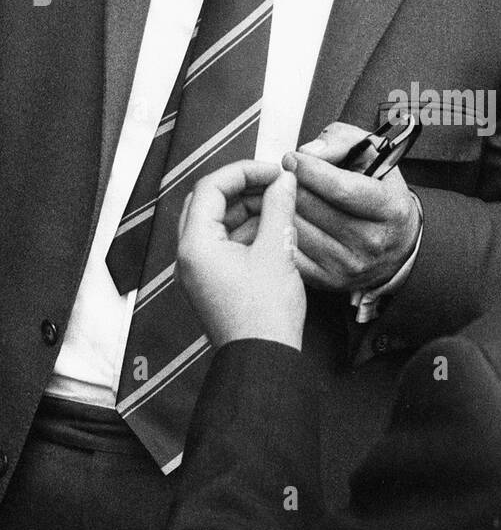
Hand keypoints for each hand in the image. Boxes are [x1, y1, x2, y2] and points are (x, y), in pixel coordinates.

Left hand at [176, 158, 306, 349]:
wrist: (263, 357)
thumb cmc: (265, 314)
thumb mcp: (276, 250)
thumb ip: (278, 207)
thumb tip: (283, 181)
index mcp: (196, 244)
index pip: (211, 187)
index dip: (244, 171)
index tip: (273, 172)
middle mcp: (189, 256)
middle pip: (208, 202)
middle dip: (243, 189)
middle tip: (274, 184)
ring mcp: (198, 271)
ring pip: (216, 223)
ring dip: (246, 210)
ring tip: (279, 206)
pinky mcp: (211, 283)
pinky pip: (222, 245)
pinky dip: (245, 231)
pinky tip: (273, 230)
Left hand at [286, 122, 420, 292]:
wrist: (398, 244)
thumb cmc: (381, 194)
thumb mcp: (374, 156)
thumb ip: (343, 141)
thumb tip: (309, 152)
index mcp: (389, 208)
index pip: (341, 189)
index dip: (310, 170)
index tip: (291, 159)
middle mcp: (372, 241)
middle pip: (313, 208)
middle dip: (291, 186)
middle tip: (282, 175)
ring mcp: (350, 264)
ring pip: (297, 229)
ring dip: (281, 209)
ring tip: (279, 195)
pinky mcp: (329, 280)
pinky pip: (290, 251)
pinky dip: (278, 233)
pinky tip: (279, 219)